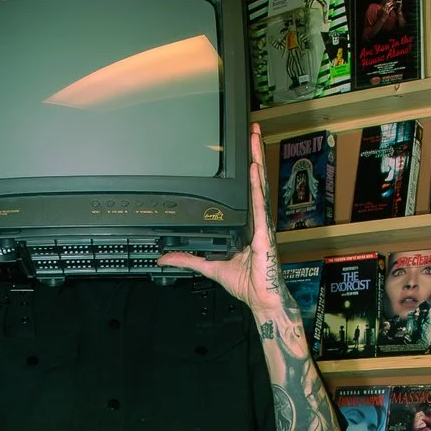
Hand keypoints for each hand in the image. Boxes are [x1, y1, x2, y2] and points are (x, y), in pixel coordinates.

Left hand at [158, 113, 279, 310]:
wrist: (262, 300)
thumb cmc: (247, 284)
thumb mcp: (210, 267)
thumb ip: (189, 259)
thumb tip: (167, 257)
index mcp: (248, 224)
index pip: (247, 190)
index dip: (247, 169)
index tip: (245, 148)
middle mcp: (257, 220)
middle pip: (255, 181)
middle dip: (255, 154)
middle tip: (253, 130)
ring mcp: (262, 225)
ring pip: (259, 187)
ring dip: (257, 161)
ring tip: (255, 139)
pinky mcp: (264, 235)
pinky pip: (259, 207)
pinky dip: (257, 187)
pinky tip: (255, 169)